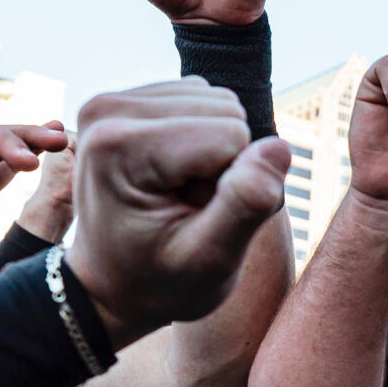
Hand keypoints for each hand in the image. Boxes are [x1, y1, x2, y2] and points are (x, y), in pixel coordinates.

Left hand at [67, 80, 289, 342]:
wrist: (114, 287)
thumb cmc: (160, 282)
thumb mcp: (208, 261)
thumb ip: (245, 204)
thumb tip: (279, 147)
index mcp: (117, 145)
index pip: (230, 134)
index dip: (231, 184)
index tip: (192, 219)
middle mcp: (108, 109)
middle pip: (225, 110)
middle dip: (224, 164)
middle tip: (187, 209)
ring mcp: (116, 100)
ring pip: (221, 102)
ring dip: (216, 153)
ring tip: (180, 197)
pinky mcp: (133, 99)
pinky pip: (206, 101)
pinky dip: (205, 141)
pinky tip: (177, 178)